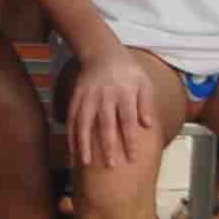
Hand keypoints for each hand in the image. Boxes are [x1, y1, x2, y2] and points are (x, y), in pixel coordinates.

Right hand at [66, 45, 163, 167]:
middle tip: (111, 165)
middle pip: (106, 123)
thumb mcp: (144, 82)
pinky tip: (72, 150)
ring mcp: (88, 95)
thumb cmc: (128, 72)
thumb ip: (146, 103)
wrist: (103, 52)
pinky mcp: (76, 96)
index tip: (133, 157)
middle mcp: (105, 94)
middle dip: (108, 146)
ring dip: (84, 143)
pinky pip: (72, 117)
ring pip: (84, 122)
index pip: (128, 120)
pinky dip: (71, 134)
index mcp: (124, 92)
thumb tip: (148, 125)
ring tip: (85, 163)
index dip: (130, 139)